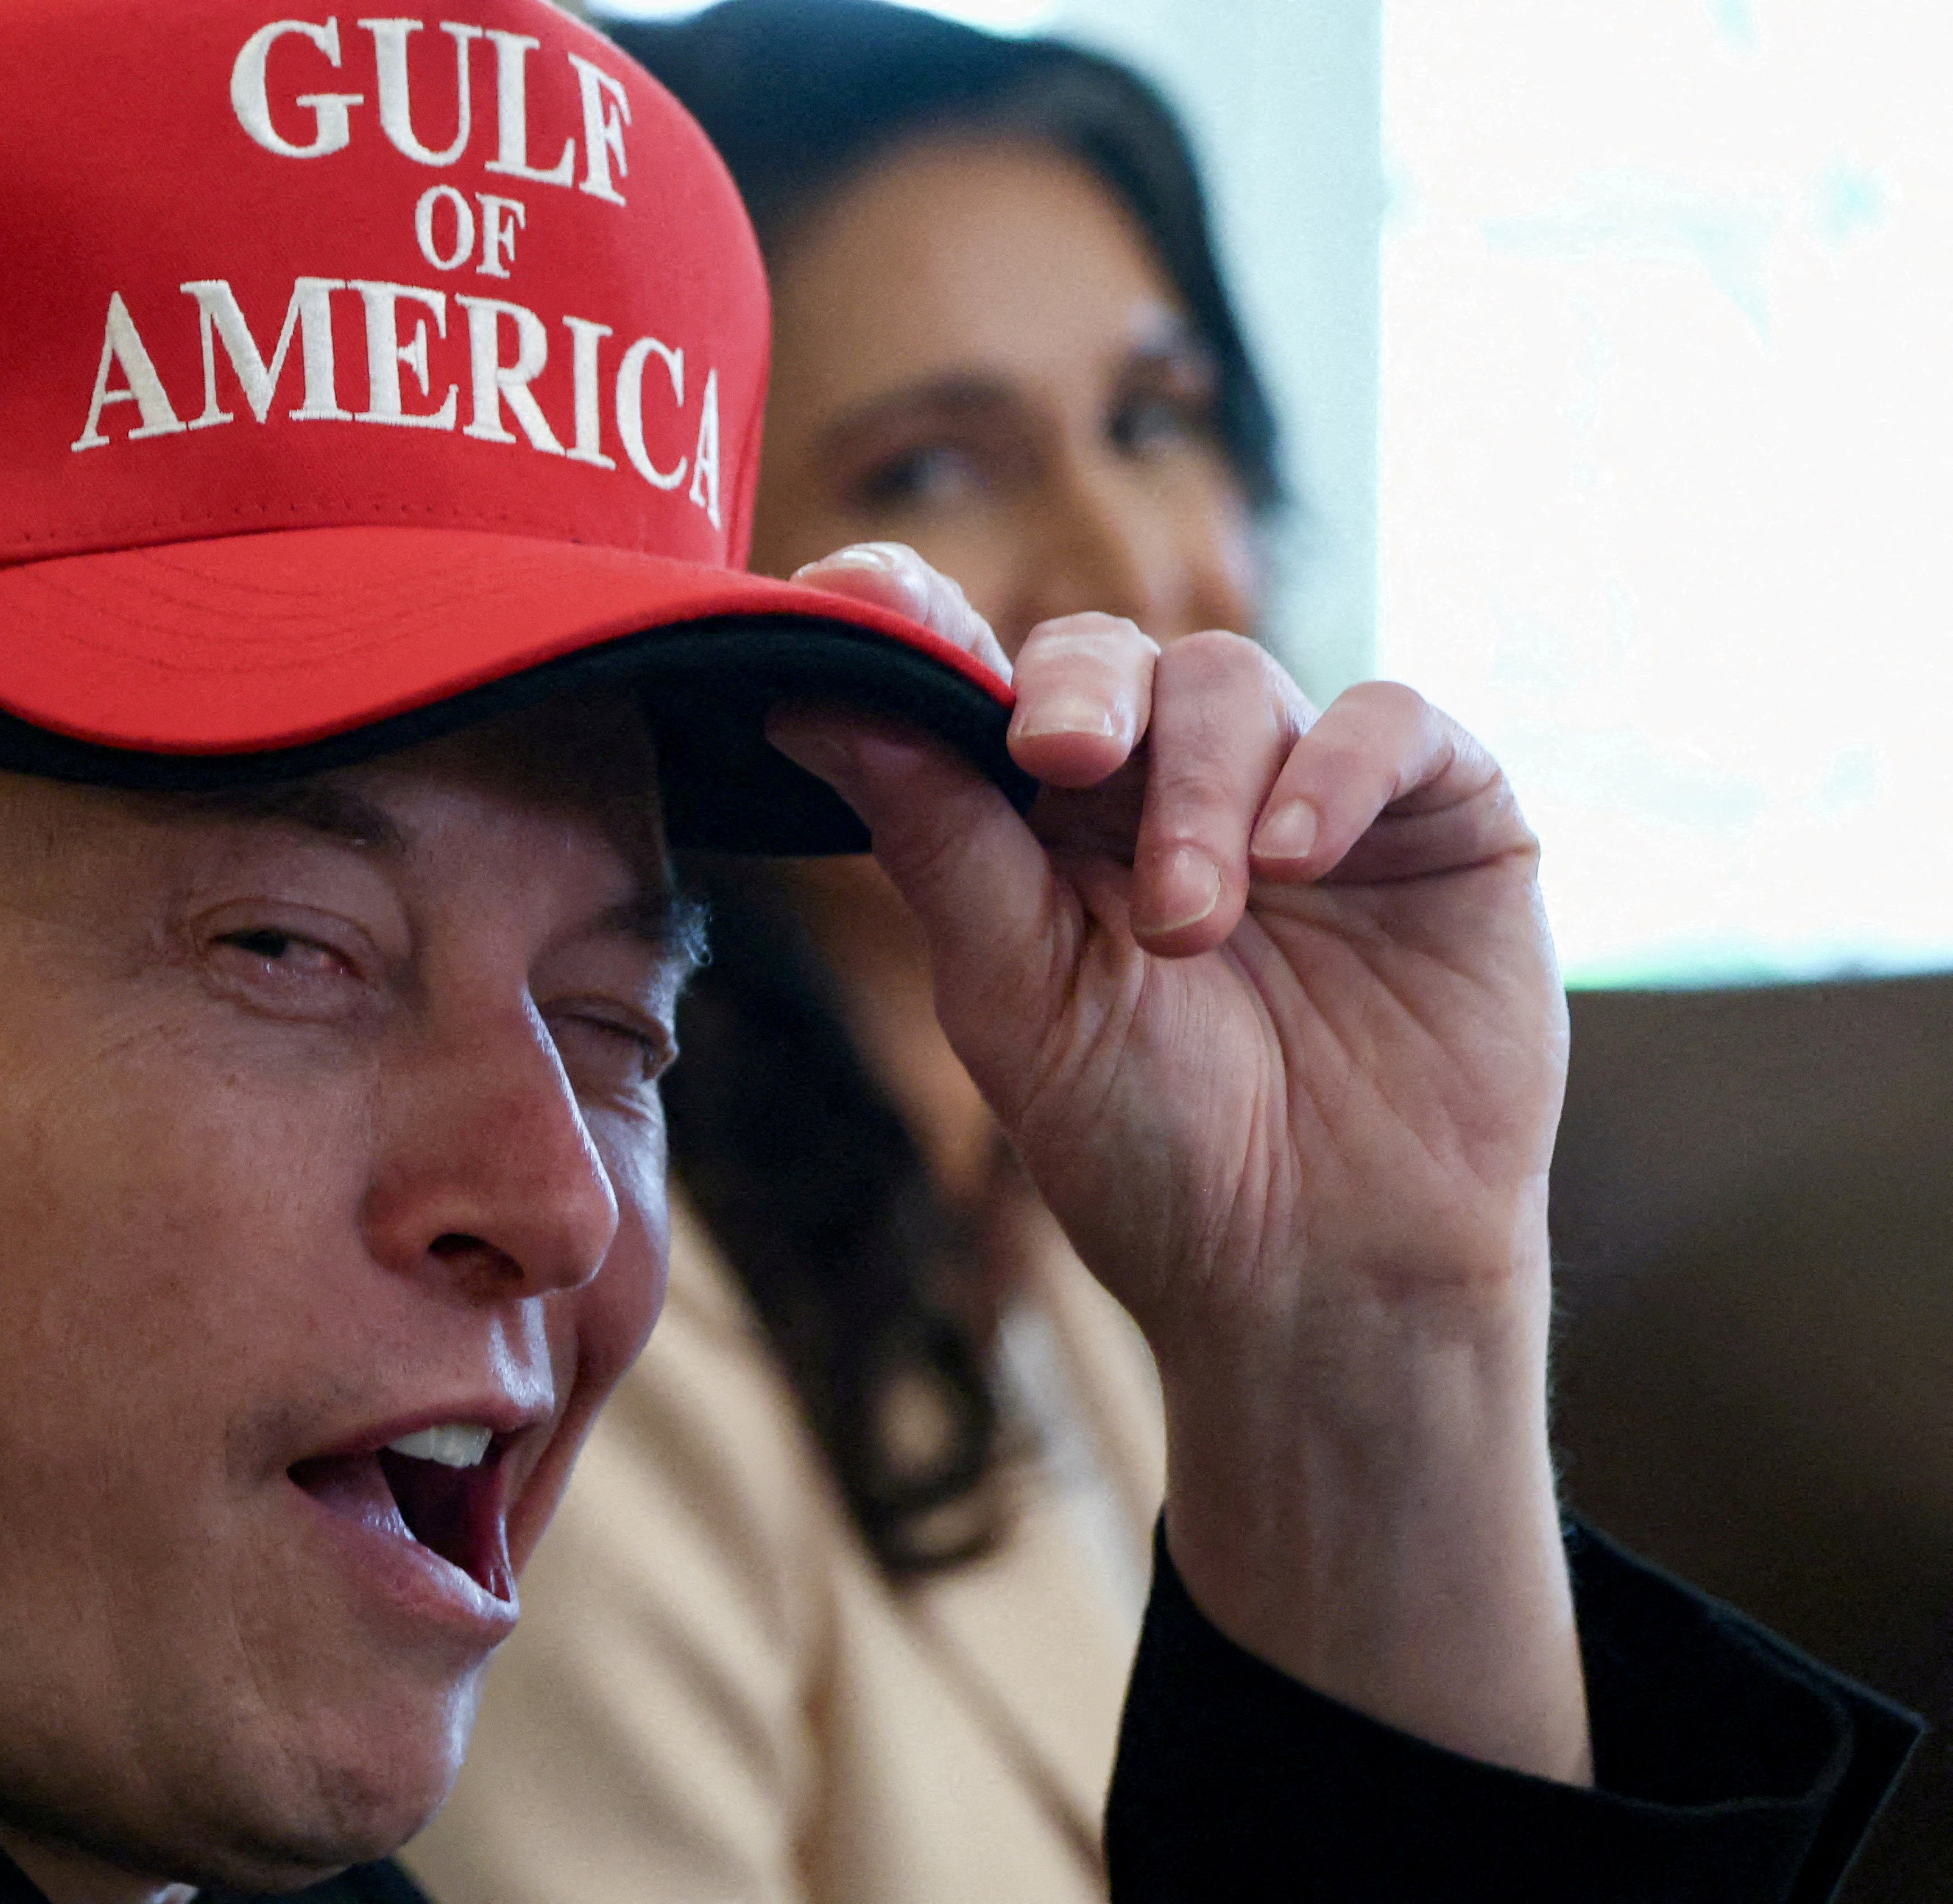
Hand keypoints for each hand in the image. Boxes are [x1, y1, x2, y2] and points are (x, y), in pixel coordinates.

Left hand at [777, 542, 1587, 1783]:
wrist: (1322, 1278)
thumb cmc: (1156, 1156)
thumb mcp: (1018, 1000)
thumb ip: (937, 841)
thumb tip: (801, 696)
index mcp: (1043, 827)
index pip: (975, 679)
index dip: (918, 621)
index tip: (860, 599)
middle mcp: (1166, 787)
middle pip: (1104, 656)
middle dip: (1073, 696)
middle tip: (1056, 763)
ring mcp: (1304, 789)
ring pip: (1231, 679)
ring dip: (1199, 788)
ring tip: (1189, 924)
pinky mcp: (1436, 811)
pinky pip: (1387, 717)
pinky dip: (1334, 768)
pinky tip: (1299, 860)